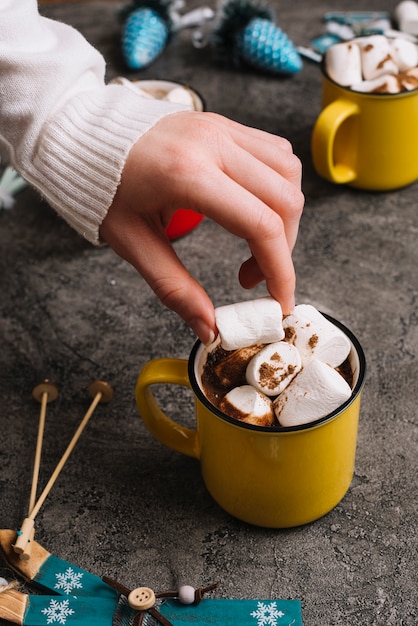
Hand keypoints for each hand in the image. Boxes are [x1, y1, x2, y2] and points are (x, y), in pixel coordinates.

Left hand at [99, 111, 303, 343]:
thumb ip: (174, 288)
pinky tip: (255, 208)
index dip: (280, 270)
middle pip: (285, 201)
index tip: (279, 301)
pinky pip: (275, 152)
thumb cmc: (103, 189)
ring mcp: (221, 128)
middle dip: (282, 249)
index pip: (260, 224)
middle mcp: (213, 144)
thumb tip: (209, 328)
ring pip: (288, 172)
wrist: (84, 138)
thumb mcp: (132, 244)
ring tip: (255, 244)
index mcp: (187, 174)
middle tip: (253, 277)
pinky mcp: (223, 123)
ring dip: (285, 216)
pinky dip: (277, 186)